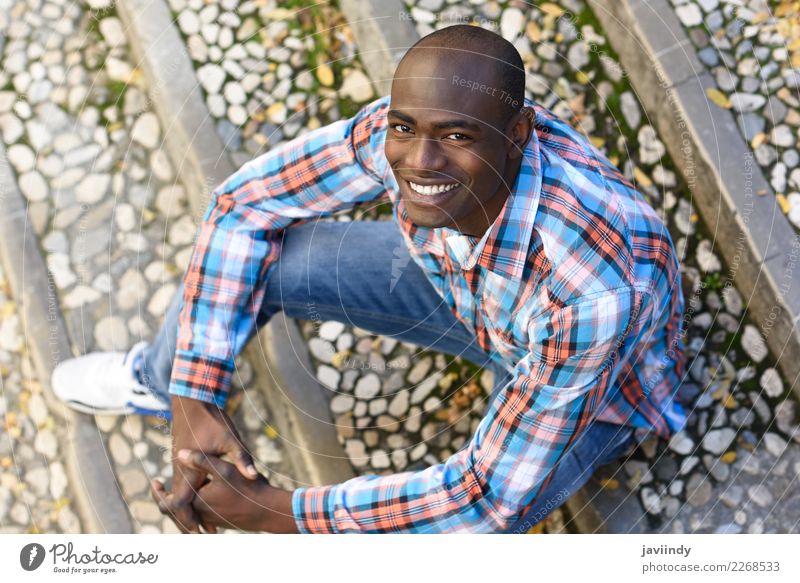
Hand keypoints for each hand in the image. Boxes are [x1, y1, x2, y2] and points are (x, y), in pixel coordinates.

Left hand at [153, 450, 298, 532]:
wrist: (269, 510)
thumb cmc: (248, 489)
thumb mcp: (225, 469)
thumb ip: (202, 461)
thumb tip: (180, 453)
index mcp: (196, 503)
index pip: (166, 503)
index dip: (158, 492)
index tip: (155, 480)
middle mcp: (201, 515)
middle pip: (173, 512)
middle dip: (166, 498)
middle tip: (159, 485)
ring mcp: (211, 520)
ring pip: (187, 513)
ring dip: (179, 502)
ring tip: (176, 488)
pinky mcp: (220, 520)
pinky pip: (199, 515)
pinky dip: (192, 507)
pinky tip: (199, 492)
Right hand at [159, 395, 256, 532]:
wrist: (193, 402)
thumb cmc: (212, 420)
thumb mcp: (231, 439)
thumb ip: (242, 459)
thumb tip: (253, 475)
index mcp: (189, 471)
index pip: (181, 505)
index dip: (189, 522)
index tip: (200, 534)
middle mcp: (180, 473)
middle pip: (178, 507)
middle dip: (190, 523)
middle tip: (205, 536)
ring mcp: (179, 468)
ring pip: (179, 497)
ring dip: (189, 512)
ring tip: (206, 528)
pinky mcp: (182, 463)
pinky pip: (182, 488)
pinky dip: (190, 500)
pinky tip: (204, 505)